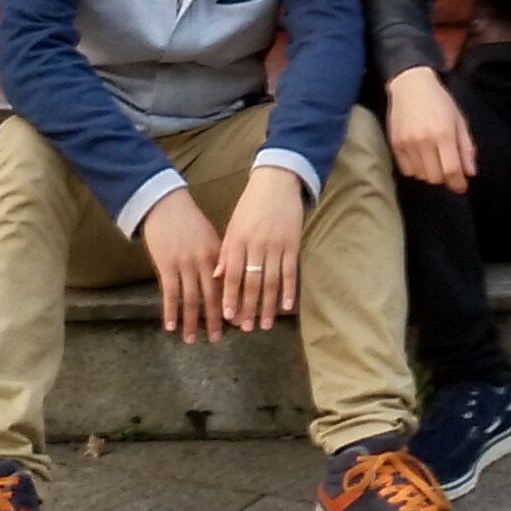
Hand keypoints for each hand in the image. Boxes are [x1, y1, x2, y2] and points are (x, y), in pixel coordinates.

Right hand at [138, 188, 226, 338]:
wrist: (165, 204)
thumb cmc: (189, 220)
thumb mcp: (209, 237)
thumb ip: (218, 259)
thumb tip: (225, 281)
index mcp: (217, 255)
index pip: (228, 286)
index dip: (233, 306)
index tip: (238, 323)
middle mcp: (204, 262)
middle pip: (212, 297)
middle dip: (215, 320)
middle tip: (218, 339)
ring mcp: (184, 265)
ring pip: (191, 300)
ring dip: (192, 322)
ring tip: (192, 340)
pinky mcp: (166, 266)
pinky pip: (169, 294)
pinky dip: (171, 312)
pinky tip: (170, 327)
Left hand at [210, 166, 306, 331]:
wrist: (276, 182)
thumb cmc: (251, 205)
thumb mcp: (233, 225)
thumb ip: (226, 251)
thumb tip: (217, 277)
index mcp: (237, 240)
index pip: (232, 274)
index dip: (230, 296)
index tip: (228, 316)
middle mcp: (255, 244)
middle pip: (251, 282)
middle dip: (248, 307)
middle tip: (245, 328)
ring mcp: (276, 245)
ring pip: (271, 281)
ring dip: (268, 305)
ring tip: (265, 324)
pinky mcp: (293, 243)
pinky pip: (290, 271)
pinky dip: (289, 289)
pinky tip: (287, 306)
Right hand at [386, 67, 476, 191]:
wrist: (410, 85)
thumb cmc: (440, 101)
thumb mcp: (459, 120)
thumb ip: (466, 147)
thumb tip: (470, 173)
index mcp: (443, 133)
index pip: (451, 170)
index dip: (458, 183)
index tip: (461, 186)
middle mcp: (423, 140)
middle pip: (435, 177)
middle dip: (445, 178)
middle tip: (448, 169)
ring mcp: (407, 143)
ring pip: (421, 175)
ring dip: (430, 173)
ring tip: (434, 159)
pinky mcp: (395, 144)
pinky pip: (406, 170)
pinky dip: (416, 169)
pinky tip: (420, 157)